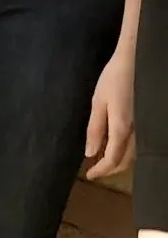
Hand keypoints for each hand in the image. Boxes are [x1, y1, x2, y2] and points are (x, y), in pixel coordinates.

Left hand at [85, 48, 134, 179]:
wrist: (136, 61)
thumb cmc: (114, 79)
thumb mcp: (98, 102)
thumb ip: (95, 129)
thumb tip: (90, 153)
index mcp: (122, 129)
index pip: (112, 160)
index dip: (101, 171)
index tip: (89, 175)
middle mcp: (136, 133)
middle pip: (125, 161)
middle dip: (110, 169)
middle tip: (95, 170)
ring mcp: (144, 128)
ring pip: (133, 155)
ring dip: (119, 161)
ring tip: (102, 159)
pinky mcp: (147, 122)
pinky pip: (137, 144)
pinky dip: (126, 150)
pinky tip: (116, 144)